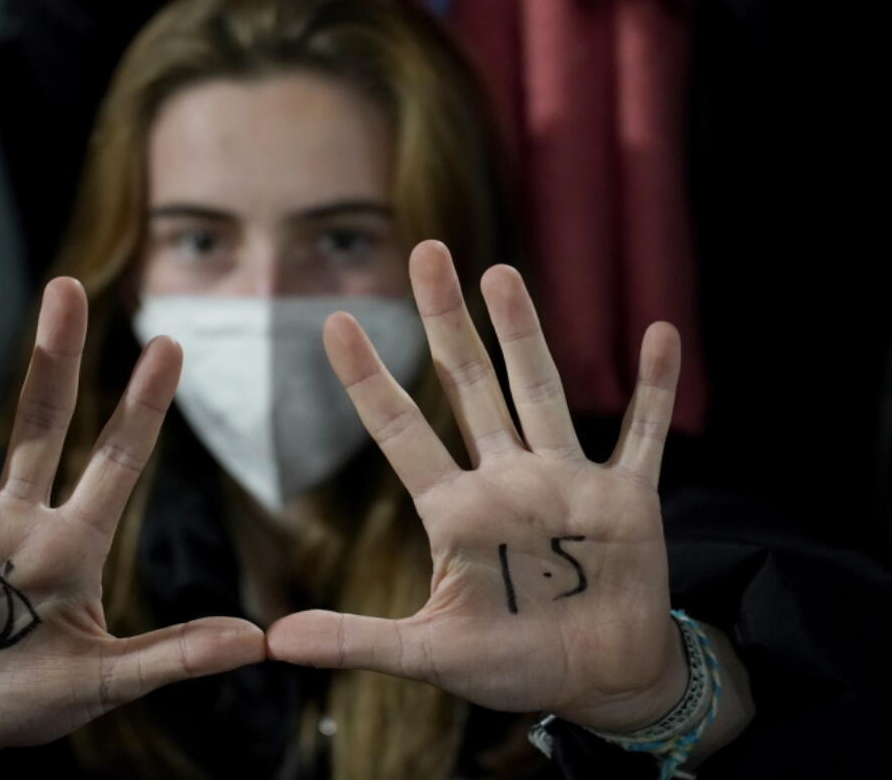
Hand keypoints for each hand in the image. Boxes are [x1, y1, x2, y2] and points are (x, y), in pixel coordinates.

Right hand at [0, 278, 264, 775]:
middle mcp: (14, 519)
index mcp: (71, 545)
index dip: (142, 406)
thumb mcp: (104, 679)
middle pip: (40, 423)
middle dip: (54, 358)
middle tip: (68, 288)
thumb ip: (172, 655)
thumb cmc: (31, 700)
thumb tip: (256, 643)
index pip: (116, 461)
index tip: (170, 344)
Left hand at [267, 241, 686, 732]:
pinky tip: (658, 332)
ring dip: (525, 334)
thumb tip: (273, 644)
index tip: (333, 323)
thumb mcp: (430, 653)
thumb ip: (356, 641)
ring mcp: (567, 483)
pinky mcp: (628, 500)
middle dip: (448, 322)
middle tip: (426, 250)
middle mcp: (507, 480)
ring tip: (500, 274)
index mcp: (456, 512)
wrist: (602, 682)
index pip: (401, 432)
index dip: (368, 380)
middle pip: (469, 385)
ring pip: (541, 392)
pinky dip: (654, 390)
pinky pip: (643, 435)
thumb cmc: (515, 664)